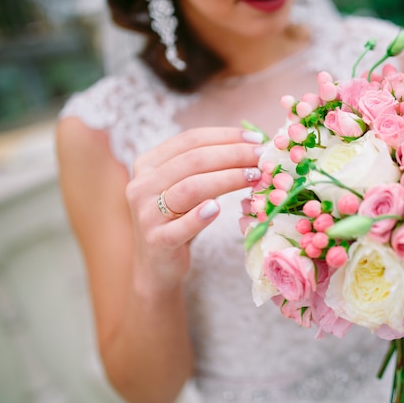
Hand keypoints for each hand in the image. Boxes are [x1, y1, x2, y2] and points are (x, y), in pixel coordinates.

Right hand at [126, 127, 263, 291]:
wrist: (156, 265)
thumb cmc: (179, 220)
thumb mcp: (188, 187)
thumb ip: (209, 167)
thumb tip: (252, 146)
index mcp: (148, 163)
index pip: (190, 140)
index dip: (225, 136)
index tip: (256, 139)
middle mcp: (141, 184)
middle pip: (193, 160)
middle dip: (233, 155)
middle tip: (261, 157)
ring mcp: (146, 213)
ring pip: (190, 188)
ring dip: (227, 179)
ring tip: (254, 177)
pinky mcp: (156, 241)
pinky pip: (179, 226)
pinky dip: (199, 216)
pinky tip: (218, 209)